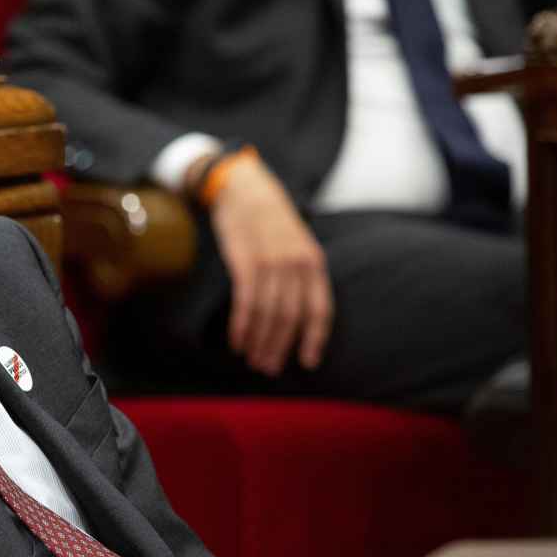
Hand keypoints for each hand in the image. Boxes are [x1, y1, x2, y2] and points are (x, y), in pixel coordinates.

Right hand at [205, 157, 331, 376]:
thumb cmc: (270, 221)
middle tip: (268, 368)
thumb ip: (301, 274)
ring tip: (251, 359)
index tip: (307, 363)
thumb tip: (296, 316)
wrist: (245, 189)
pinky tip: (237, 341)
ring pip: (268, 315)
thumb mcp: (297, 244)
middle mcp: (297, 264)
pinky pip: (246, 303)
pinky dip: (241, 327)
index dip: (314, 340)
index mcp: (314, 262)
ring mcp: (272, 262)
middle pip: (291, 318)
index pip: (320, 309)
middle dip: (279, 348)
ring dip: (259, 342)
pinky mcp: (246, 261)